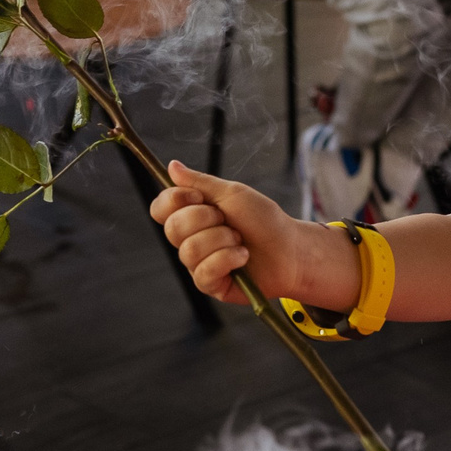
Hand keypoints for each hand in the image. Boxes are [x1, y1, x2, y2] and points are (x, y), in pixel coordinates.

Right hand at [152, 161, 334, 307]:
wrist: (290, 249)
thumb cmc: (263, 220)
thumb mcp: (232, 194)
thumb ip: (200, 182)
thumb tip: (172, 166)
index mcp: (192, 215)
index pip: (160, 208)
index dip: (173, 200)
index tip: (199, 197)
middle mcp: (190, 239)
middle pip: (172, 228)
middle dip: (205, 219)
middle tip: (228, 220)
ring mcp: (198, 263)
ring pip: (190, 250)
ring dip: (222, 240)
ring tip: (240, 240)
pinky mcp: (209, 284)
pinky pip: (203, 272)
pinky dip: (227, 259)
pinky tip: (242, 257)